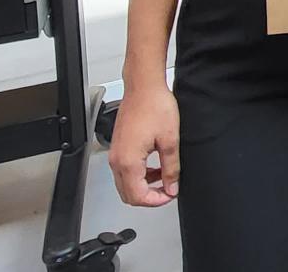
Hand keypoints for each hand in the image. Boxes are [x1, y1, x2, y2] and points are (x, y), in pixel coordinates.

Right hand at [108, 85, 180, 206]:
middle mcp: (117, 160)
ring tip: (164, 177)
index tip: (170, 195)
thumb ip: (171, 168)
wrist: (144, 87)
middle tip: (167, 190)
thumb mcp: (170, 140)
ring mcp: (116, 153)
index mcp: (129, 161)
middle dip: (149, 197)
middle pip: (128, 194)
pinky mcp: (118, 147)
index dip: (156, 201)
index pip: (138, 196)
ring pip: (125, 183)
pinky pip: (125, 170)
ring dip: (144, 185)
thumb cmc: (154, 106)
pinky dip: (139, 174)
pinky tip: (154, 166)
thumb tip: (172, 186)